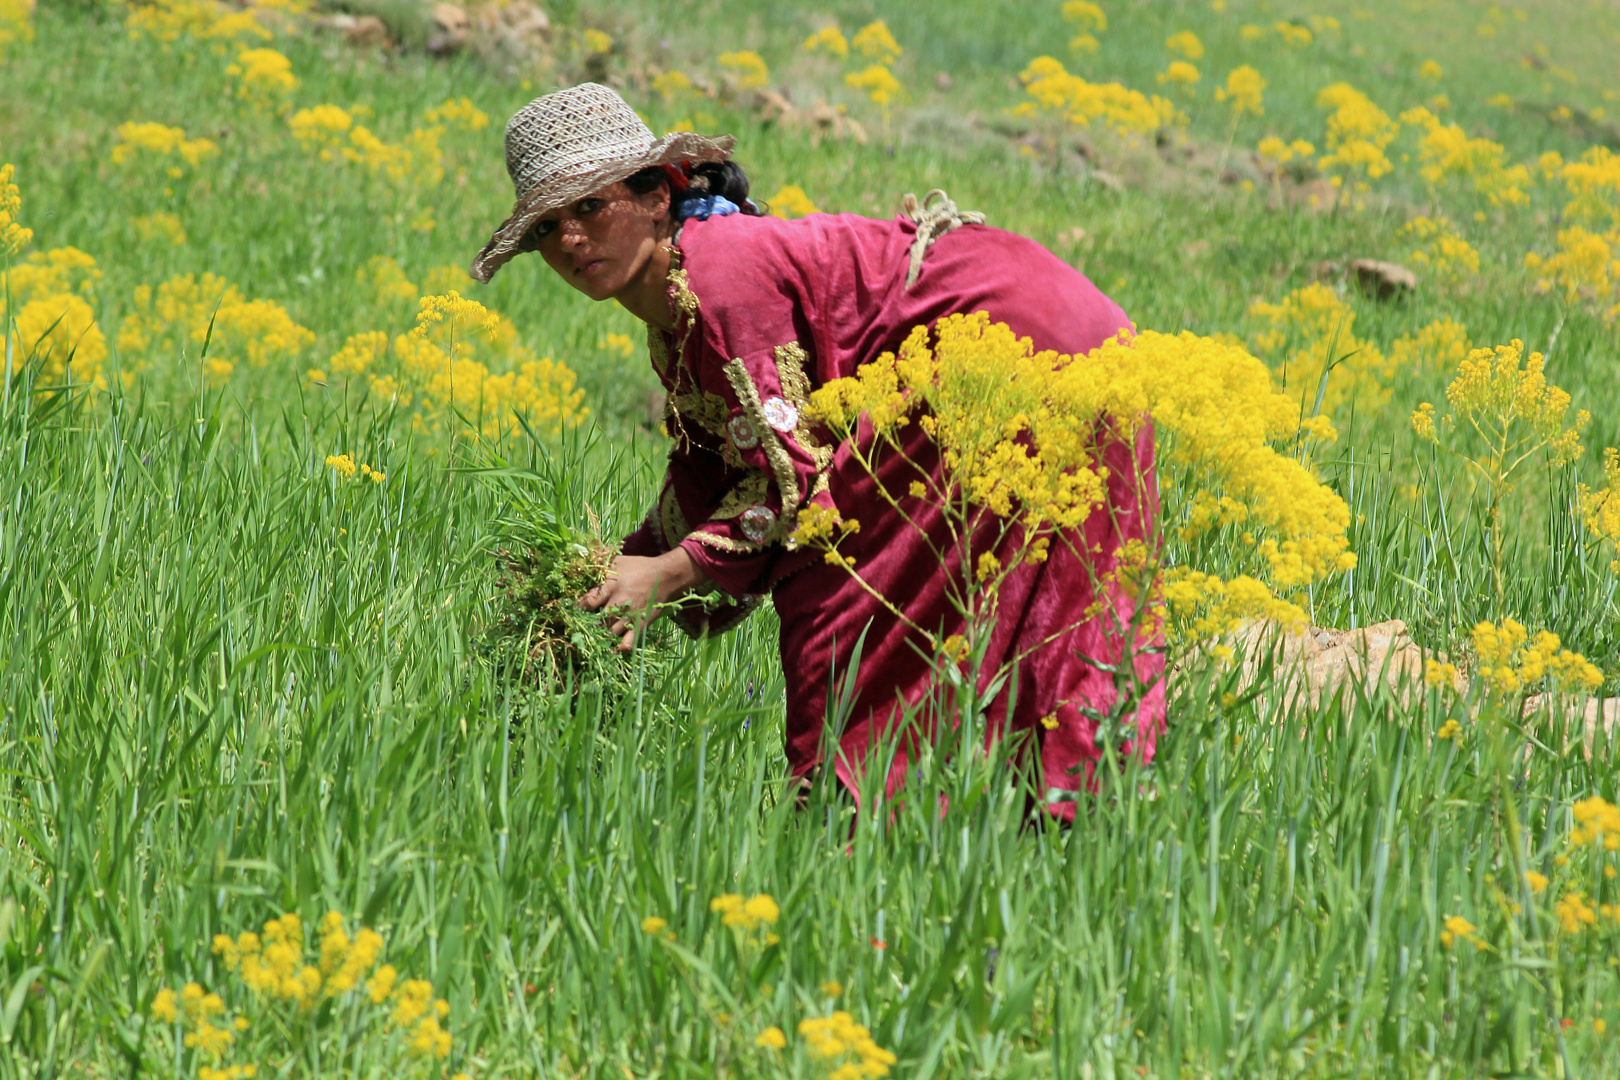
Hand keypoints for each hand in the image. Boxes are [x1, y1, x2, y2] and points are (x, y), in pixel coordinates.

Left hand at [579, 548, 706, 651]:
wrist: (666, 576)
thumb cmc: (638, 567)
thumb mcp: (617, 562)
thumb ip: (600, 569)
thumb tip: (581, 569)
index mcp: (611, 586)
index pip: (589, 601)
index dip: (579, 608)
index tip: (574, 611)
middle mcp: (619, 603)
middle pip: (598, 621)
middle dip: (587, 626)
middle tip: (581, 628)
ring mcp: (630, 616)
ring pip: (609, 633)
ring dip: (599, 636)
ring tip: (592, 638)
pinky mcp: (640, 625)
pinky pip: (628, 642)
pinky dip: (619, 648)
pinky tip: (612, 649)